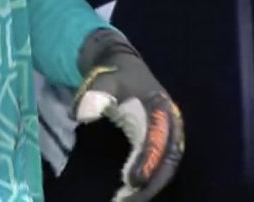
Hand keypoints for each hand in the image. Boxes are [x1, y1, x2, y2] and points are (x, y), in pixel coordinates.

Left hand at [74, 29, 184, 201]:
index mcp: (160, 108)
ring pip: (165, 168)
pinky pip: (157, 165)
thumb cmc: (115, 74)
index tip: (132, 179)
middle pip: (167, 161)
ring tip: (126, 201)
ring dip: (149, 187)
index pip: (158, 139)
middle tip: (128, 200)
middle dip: (151, 183)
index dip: (147, 161)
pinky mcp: (159, 142)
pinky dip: (146, 181)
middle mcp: (170, 124)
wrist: (124, 65)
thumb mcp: (104, 79)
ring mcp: (168, 135)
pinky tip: (129, 193)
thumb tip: (83, 115)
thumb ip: (95, 95)